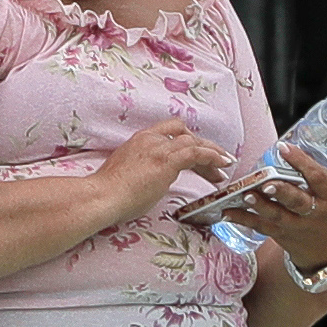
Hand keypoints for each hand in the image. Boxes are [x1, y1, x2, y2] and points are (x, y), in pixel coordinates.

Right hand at [85, 118, 232, 238]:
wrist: (102, 196)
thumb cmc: (108, 194)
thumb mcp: (128, 175)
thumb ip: (143, 172)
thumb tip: (154, 183)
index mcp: (138, 141)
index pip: (168, 130)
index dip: (185, 138)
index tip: (195, 151)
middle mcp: (149, 139)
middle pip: (184, 135)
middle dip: (202, 146)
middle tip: (215, 162)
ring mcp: (159, 148)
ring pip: (194, 142)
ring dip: (212, 153)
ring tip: (224, 165)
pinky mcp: (168, 161)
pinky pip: (197, 153)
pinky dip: (213, 157)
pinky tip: (223, 165)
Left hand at [228, 144, 326, 264]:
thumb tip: (316, 132)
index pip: (318, 178)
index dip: (302, 162)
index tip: (284, 148)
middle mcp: (315, 212)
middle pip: (298, 201)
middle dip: (282, 192)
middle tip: (267, 182)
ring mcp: (297, 225)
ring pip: (277, 216)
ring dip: (259, 206)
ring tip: (245, 195)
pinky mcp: (281, 235)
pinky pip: (261, 227)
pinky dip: (244, 219)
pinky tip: (228, 211)